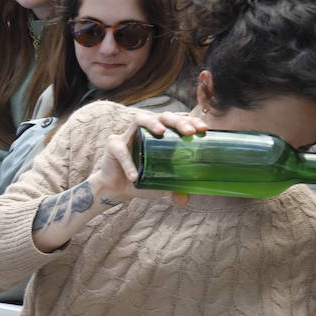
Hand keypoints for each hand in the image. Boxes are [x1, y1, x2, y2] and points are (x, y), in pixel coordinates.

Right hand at [88, 110, 209, 206]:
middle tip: (189, 131)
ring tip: (161, 132)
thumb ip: (174, 189)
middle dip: (177, 121)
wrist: (117, 189)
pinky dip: (128, 163)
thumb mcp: (161, 185)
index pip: (178, 122)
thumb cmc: (142, 180)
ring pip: (139, 119)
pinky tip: (134, 176)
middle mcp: (145, 131)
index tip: (203, 129)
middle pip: (162, 116)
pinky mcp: (113, 145)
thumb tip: (185, 199)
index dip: (191, 121)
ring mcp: (128, 135)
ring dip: (151, 123)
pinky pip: (121, 150)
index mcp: (161, 136)